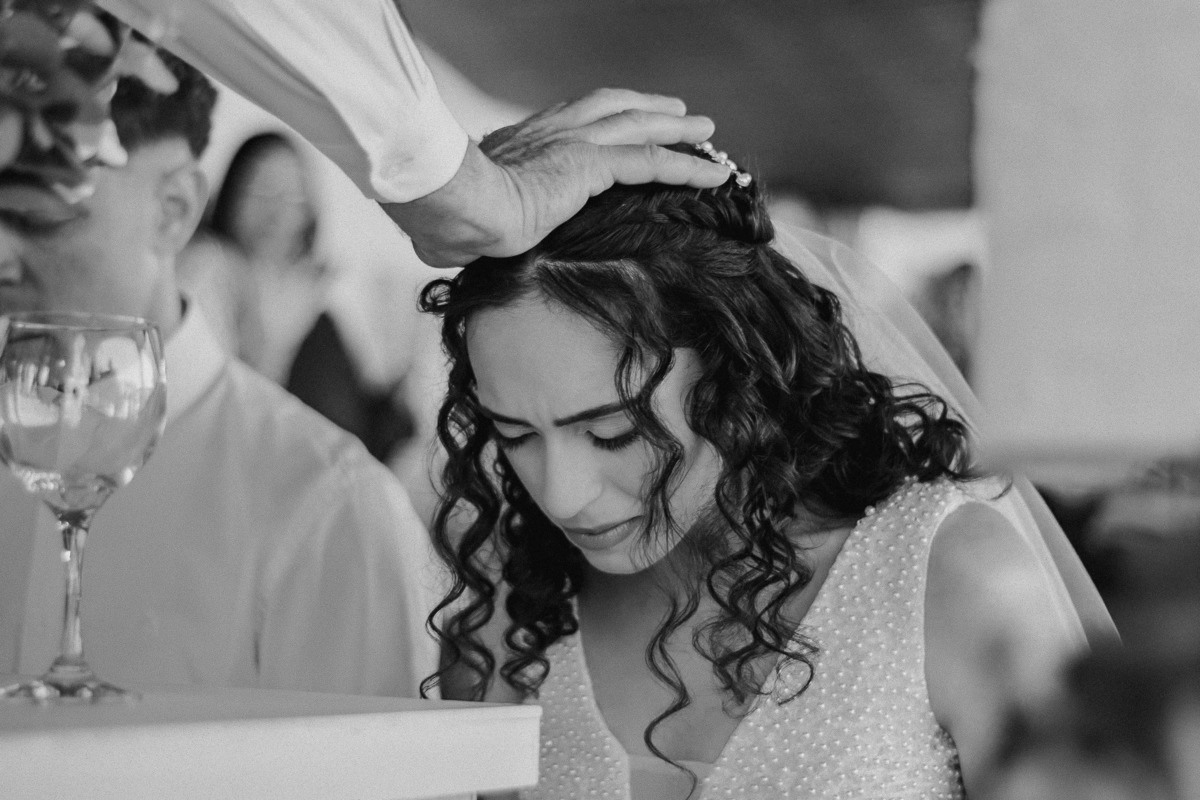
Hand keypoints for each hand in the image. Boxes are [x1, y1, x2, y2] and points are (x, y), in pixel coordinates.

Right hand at [381, 88, 730, 267]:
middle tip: (677, 110)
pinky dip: (686, 167)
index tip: (618, 122)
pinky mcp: (591, 164)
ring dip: (676, 128)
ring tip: (707, 132)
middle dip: (646, 107)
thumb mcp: (461, 224)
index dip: (601, 119)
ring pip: (639, 126)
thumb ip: (467, 230)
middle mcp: (550, 133)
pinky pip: (651, 162)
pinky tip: (714, 177)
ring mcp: (572, 144)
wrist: (456, 209)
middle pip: (611, 108)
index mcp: (520, 143)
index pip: (570, 121)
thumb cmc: (449, 221)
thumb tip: (448, 249)